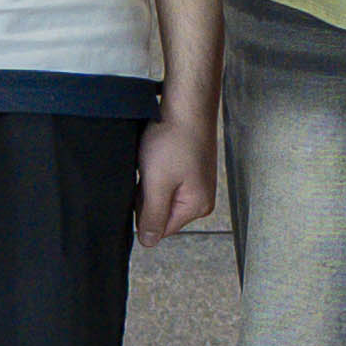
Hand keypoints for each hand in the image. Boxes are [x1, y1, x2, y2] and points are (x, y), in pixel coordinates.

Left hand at [134, 104, 219, 242]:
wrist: (186, 103)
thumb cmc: (175, 140)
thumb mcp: (157, 184)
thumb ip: (152, 216)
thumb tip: (148, 242)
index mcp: (197, 207)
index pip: (160, 228)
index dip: (144, 210)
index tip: (146, 186)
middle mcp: (201, 198)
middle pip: (160, 211)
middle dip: (147, 194)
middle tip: (151, 170)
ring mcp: (196, 181)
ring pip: (160, 193)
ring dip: (150, 179)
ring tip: (156, 159)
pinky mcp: (190, 167)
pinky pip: (165, 178)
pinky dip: (156, 168)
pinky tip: (158, 153)